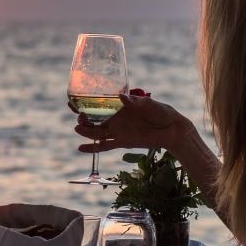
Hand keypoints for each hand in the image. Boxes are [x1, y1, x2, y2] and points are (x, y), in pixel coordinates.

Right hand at [72, 90, 190, 153]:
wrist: (172, 129)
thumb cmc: (162, 112)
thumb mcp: (149, 104)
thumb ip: (135, 102)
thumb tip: (121, 97)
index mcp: (119, 106)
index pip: (98, 104)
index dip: (84, 103)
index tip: (72, 100)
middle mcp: (116, 118)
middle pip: (93, 119)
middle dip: (82, 117)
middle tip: (78, 114)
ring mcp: (118, 131)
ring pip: (96, 132)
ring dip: (85, 131)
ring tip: (78, 128)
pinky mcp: (122, 142)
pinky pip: (104, 146)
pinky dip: (92, 148)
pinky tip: (80, 148)